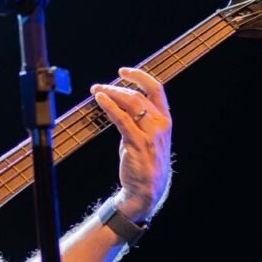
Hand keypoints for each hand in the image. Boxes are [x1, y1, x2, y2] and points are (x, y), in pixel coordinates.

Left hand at [91, 67, 172, 220]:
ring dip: (111, 94)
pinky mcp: (138, 144)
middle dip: (116, 87)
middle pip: (139, 95)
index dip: (140, 76)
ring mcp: (151, 134)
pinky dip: (110, 107)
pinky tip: (100, 100)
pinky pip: (122, 120)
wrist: (147, 189)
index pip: (156, 89)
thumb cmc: (144, 161)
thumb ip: (137, 118)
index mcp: (165, 120)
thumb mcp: (145, 135)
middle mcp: (160, 124)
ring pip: (131, 104)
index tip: (123, 71)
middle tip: (98, 86)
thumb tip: (119, 101)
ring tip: (96, 91)